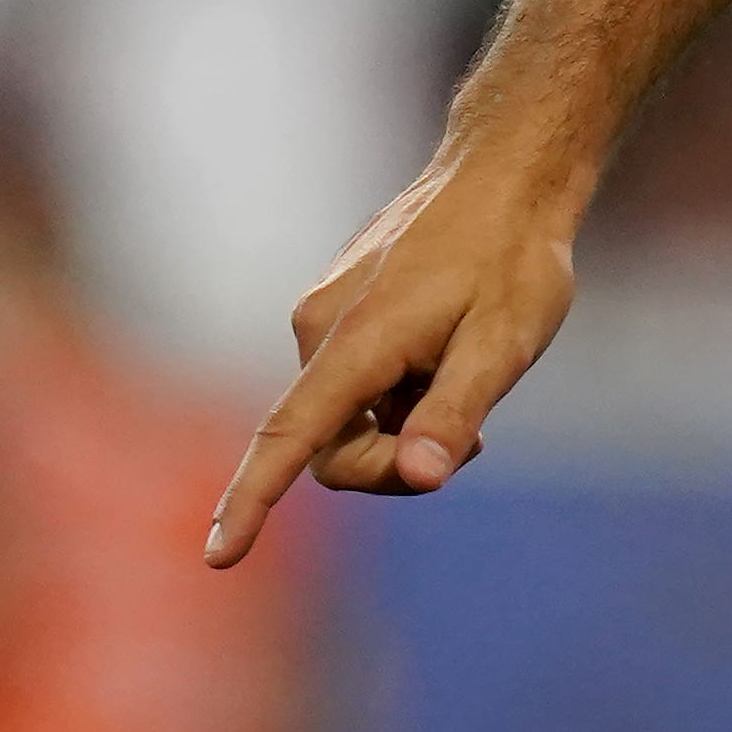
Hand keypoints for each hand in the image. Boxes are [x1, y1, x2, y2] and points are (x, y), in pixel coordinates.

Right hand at [204, 141, 583, 568]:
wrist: (507, 172)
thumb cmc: (513, 257)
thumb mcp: (505, 342)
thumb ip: (455, 411)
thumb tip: (420, 477)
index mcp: (355, 341)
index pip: (289, 437)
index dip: (252, 501)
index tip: (217, 559)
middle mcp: (318, 327)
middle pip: (331, 446)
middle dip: (393, 463)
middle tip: (474, 444)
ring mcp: (322, 313)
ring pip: (344, 416)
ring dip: (400, 424)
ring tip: (467, 377)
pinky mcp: (335, 306)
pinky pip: (351, 382)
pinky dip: (394, 394)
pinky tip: (447, 358)